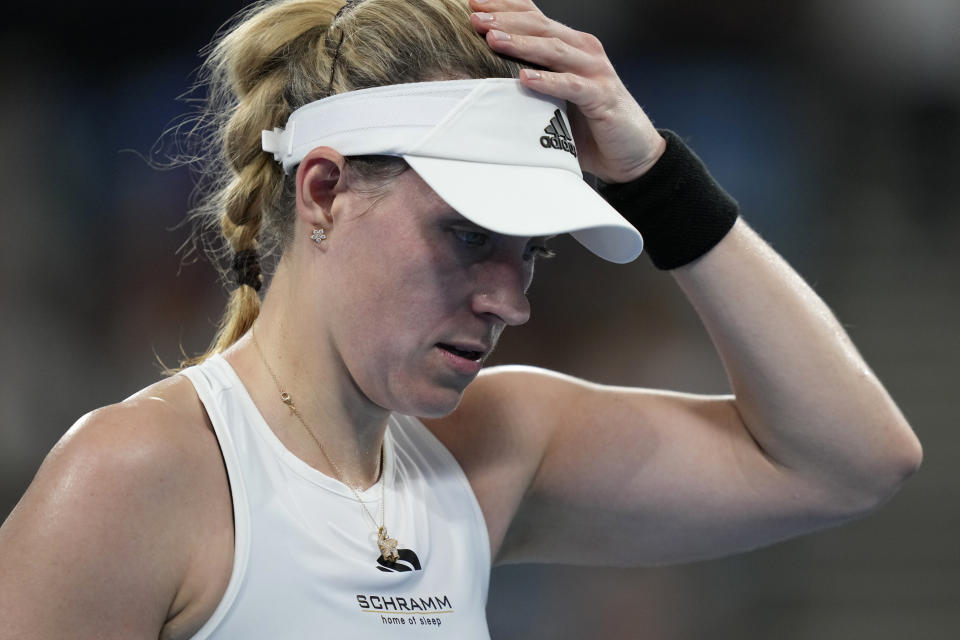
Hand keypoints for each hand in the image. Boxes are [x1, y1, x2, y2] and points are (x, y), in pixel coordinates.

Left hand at [468, 0, 665, 182]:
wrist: (631, 152)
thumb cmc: (589, 123)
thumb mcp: (556, 93)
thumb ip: (534, 78)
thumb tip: (485, 75)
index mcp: (571, 45)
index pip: (535, 17)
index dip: (506, 7)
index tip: (474, 4)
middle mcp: (584, 51)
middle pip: (540, 27)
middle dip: (506, 20)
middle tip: (475, 19)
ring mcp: (595, 72)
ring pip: (554, 50)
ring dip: (522, 43)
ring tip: (493, 40)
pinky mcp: (602, 98)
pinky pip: (571, 86)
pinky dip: (548, 81)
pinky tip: (526, 78)